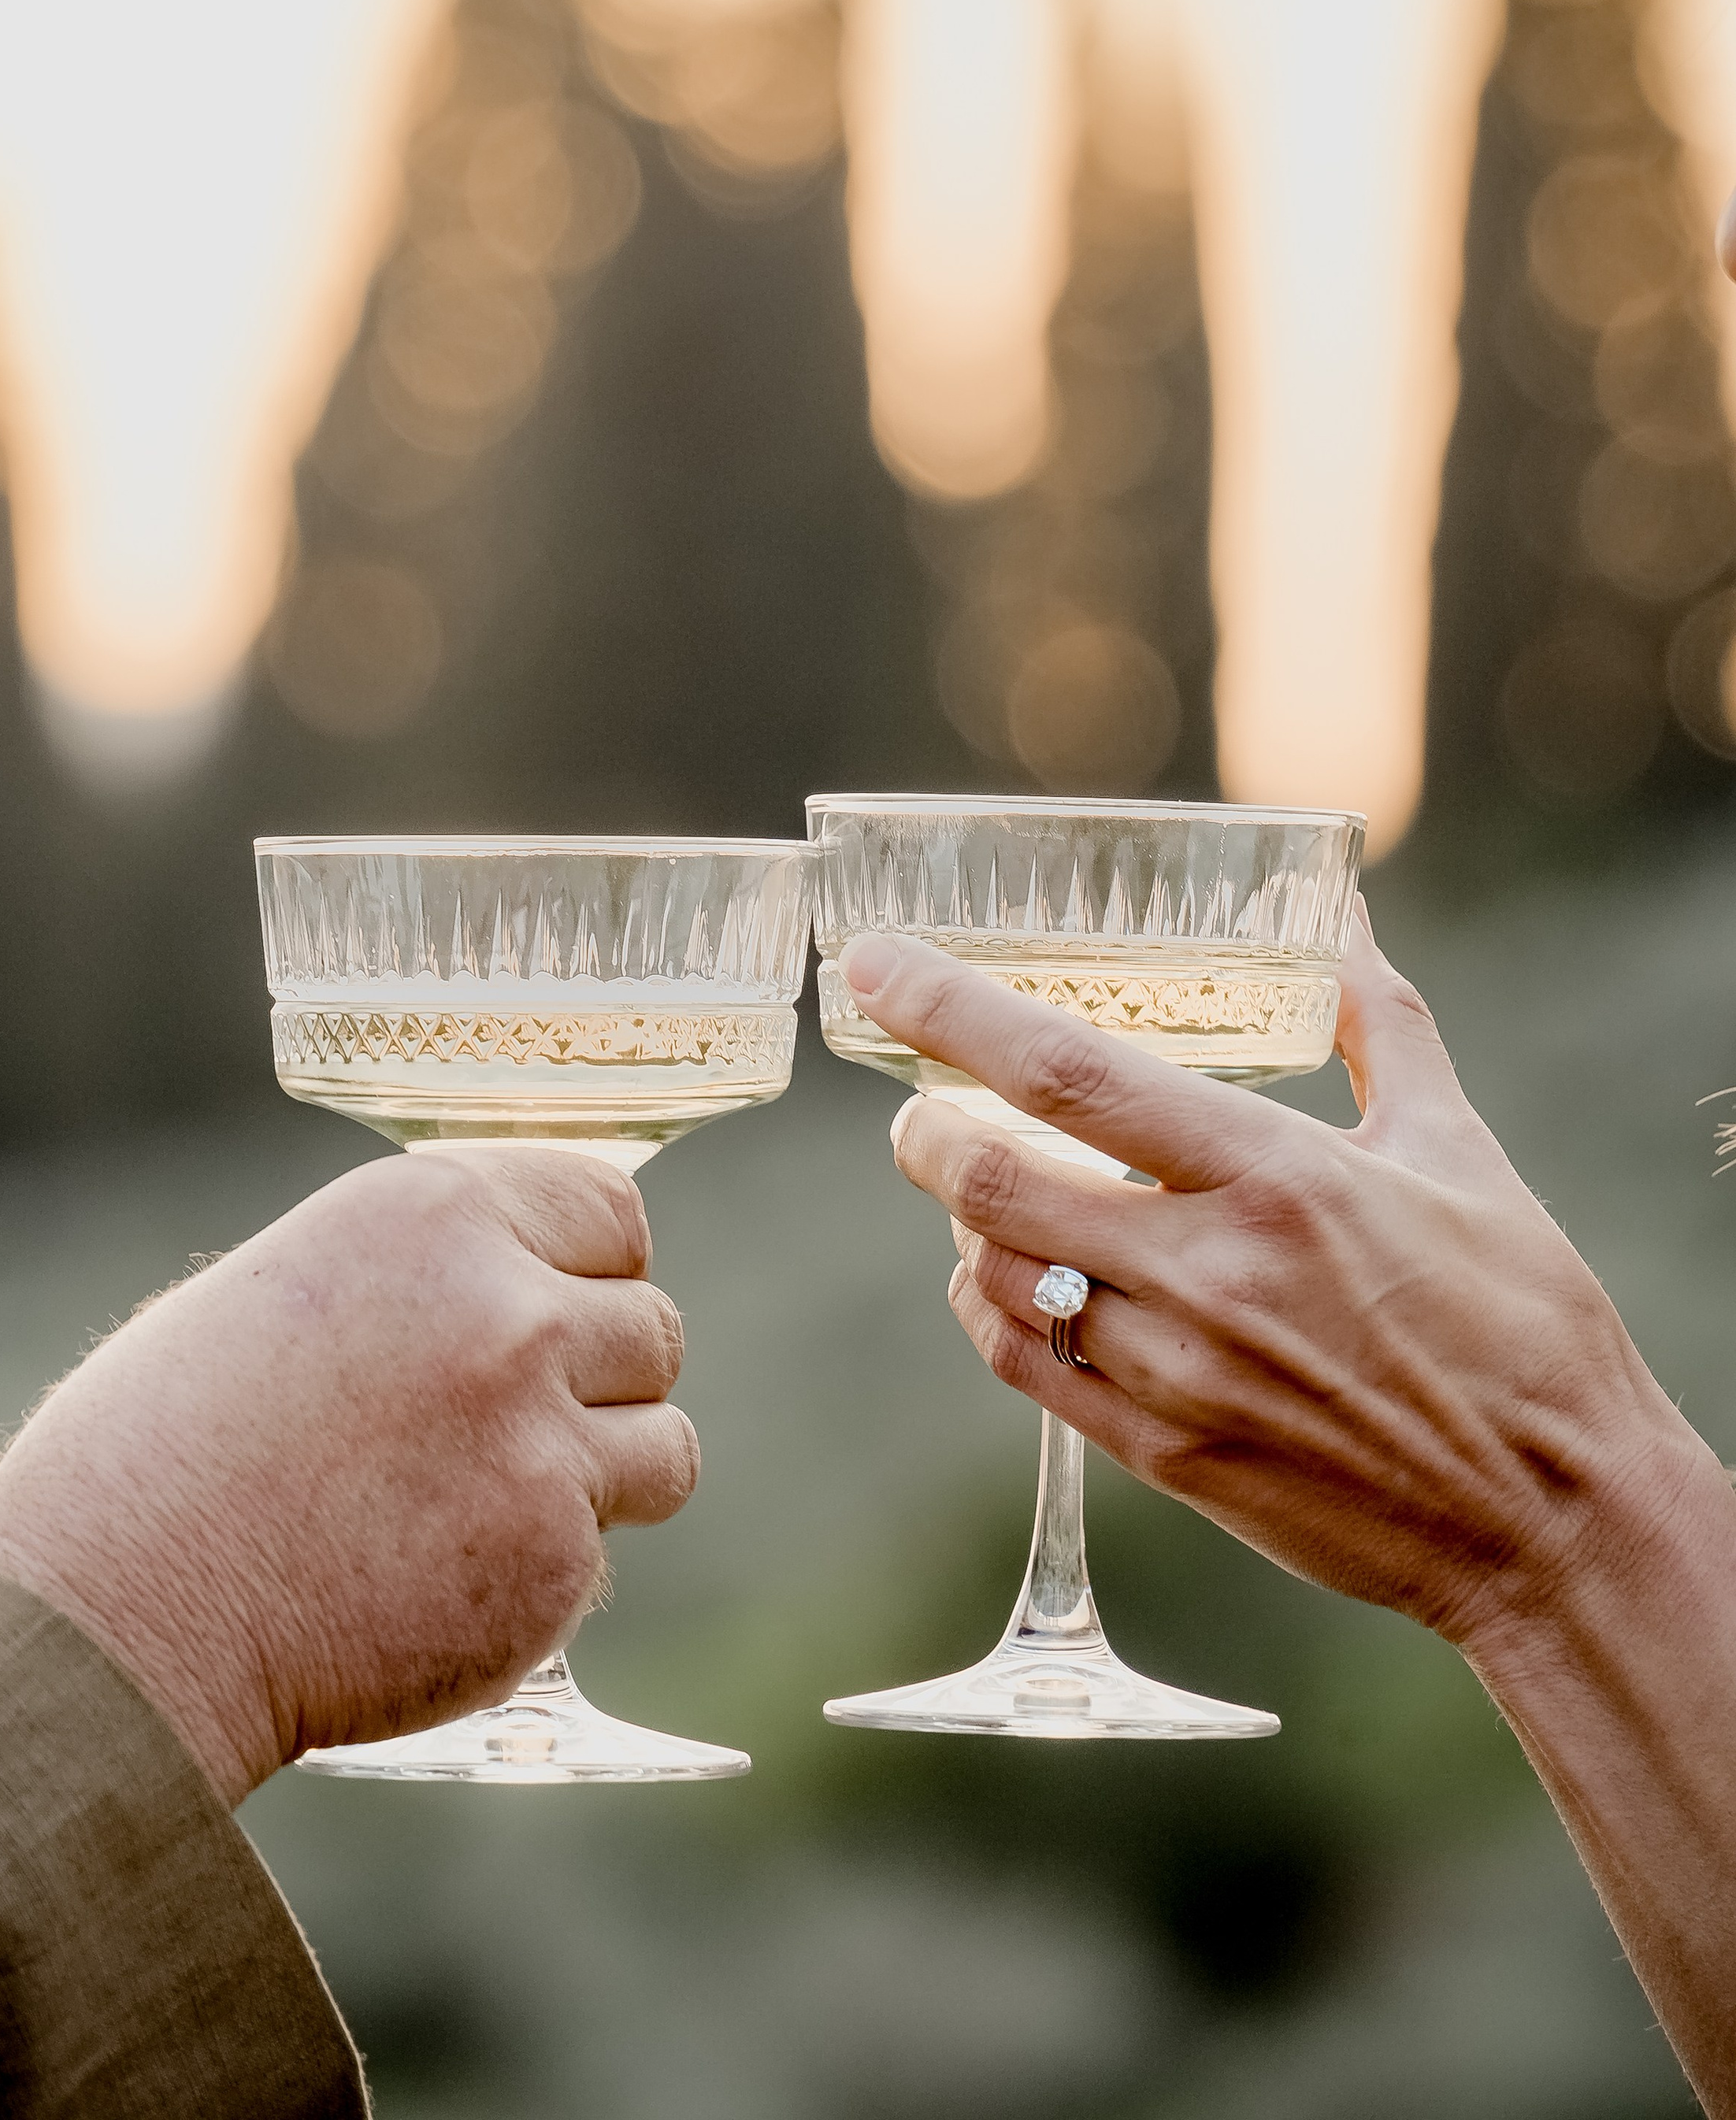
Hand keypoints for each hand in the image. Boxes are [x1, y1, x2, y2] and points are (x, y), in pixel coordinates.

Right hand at [0, 1149, 696, 1804]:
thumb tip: (504, 1288)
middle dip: (601, 1378)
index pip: (609, 1213)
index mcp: (432, 1215)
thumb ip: (415, 1281)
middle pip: (651, 1327)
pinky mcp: (549, 1561)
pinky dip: (543, 1574)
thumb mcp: (285, 1295)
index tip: (569, 1307)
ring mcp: (539, 1438)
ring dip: (603, 1476)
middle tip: (512, 1432)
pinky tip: (440, 1585)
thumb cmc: (155, 1458)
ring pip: (663, 1446)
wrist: (115, 1621)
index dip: (594, 1269)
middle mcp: (507, 1309)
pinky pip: (599, 1554)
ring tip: (493, 1509)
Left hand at [842, 908, 1714, 1651]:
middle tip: (915, 1104)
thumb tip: (1342, 917)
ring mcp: (1180, 1374)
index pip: (1068, 1072)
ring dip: (963, 1221)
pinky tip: (1008, 1280)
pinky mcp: (1170, 1457)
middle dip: (923, 1131)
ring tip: (975, 1185)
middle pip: (994, 1182)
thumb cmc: (1521, 1320)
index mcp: (1275, 1175)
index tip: (878, 969)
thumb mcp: (1457, 1146)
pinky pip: (1026, 1372)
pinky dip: (991, 1311)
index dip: (953, 1012)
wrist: (1558, 1518)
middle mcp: (1211, 1272)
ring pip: (998, 1278)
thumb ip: (1380, 1021)